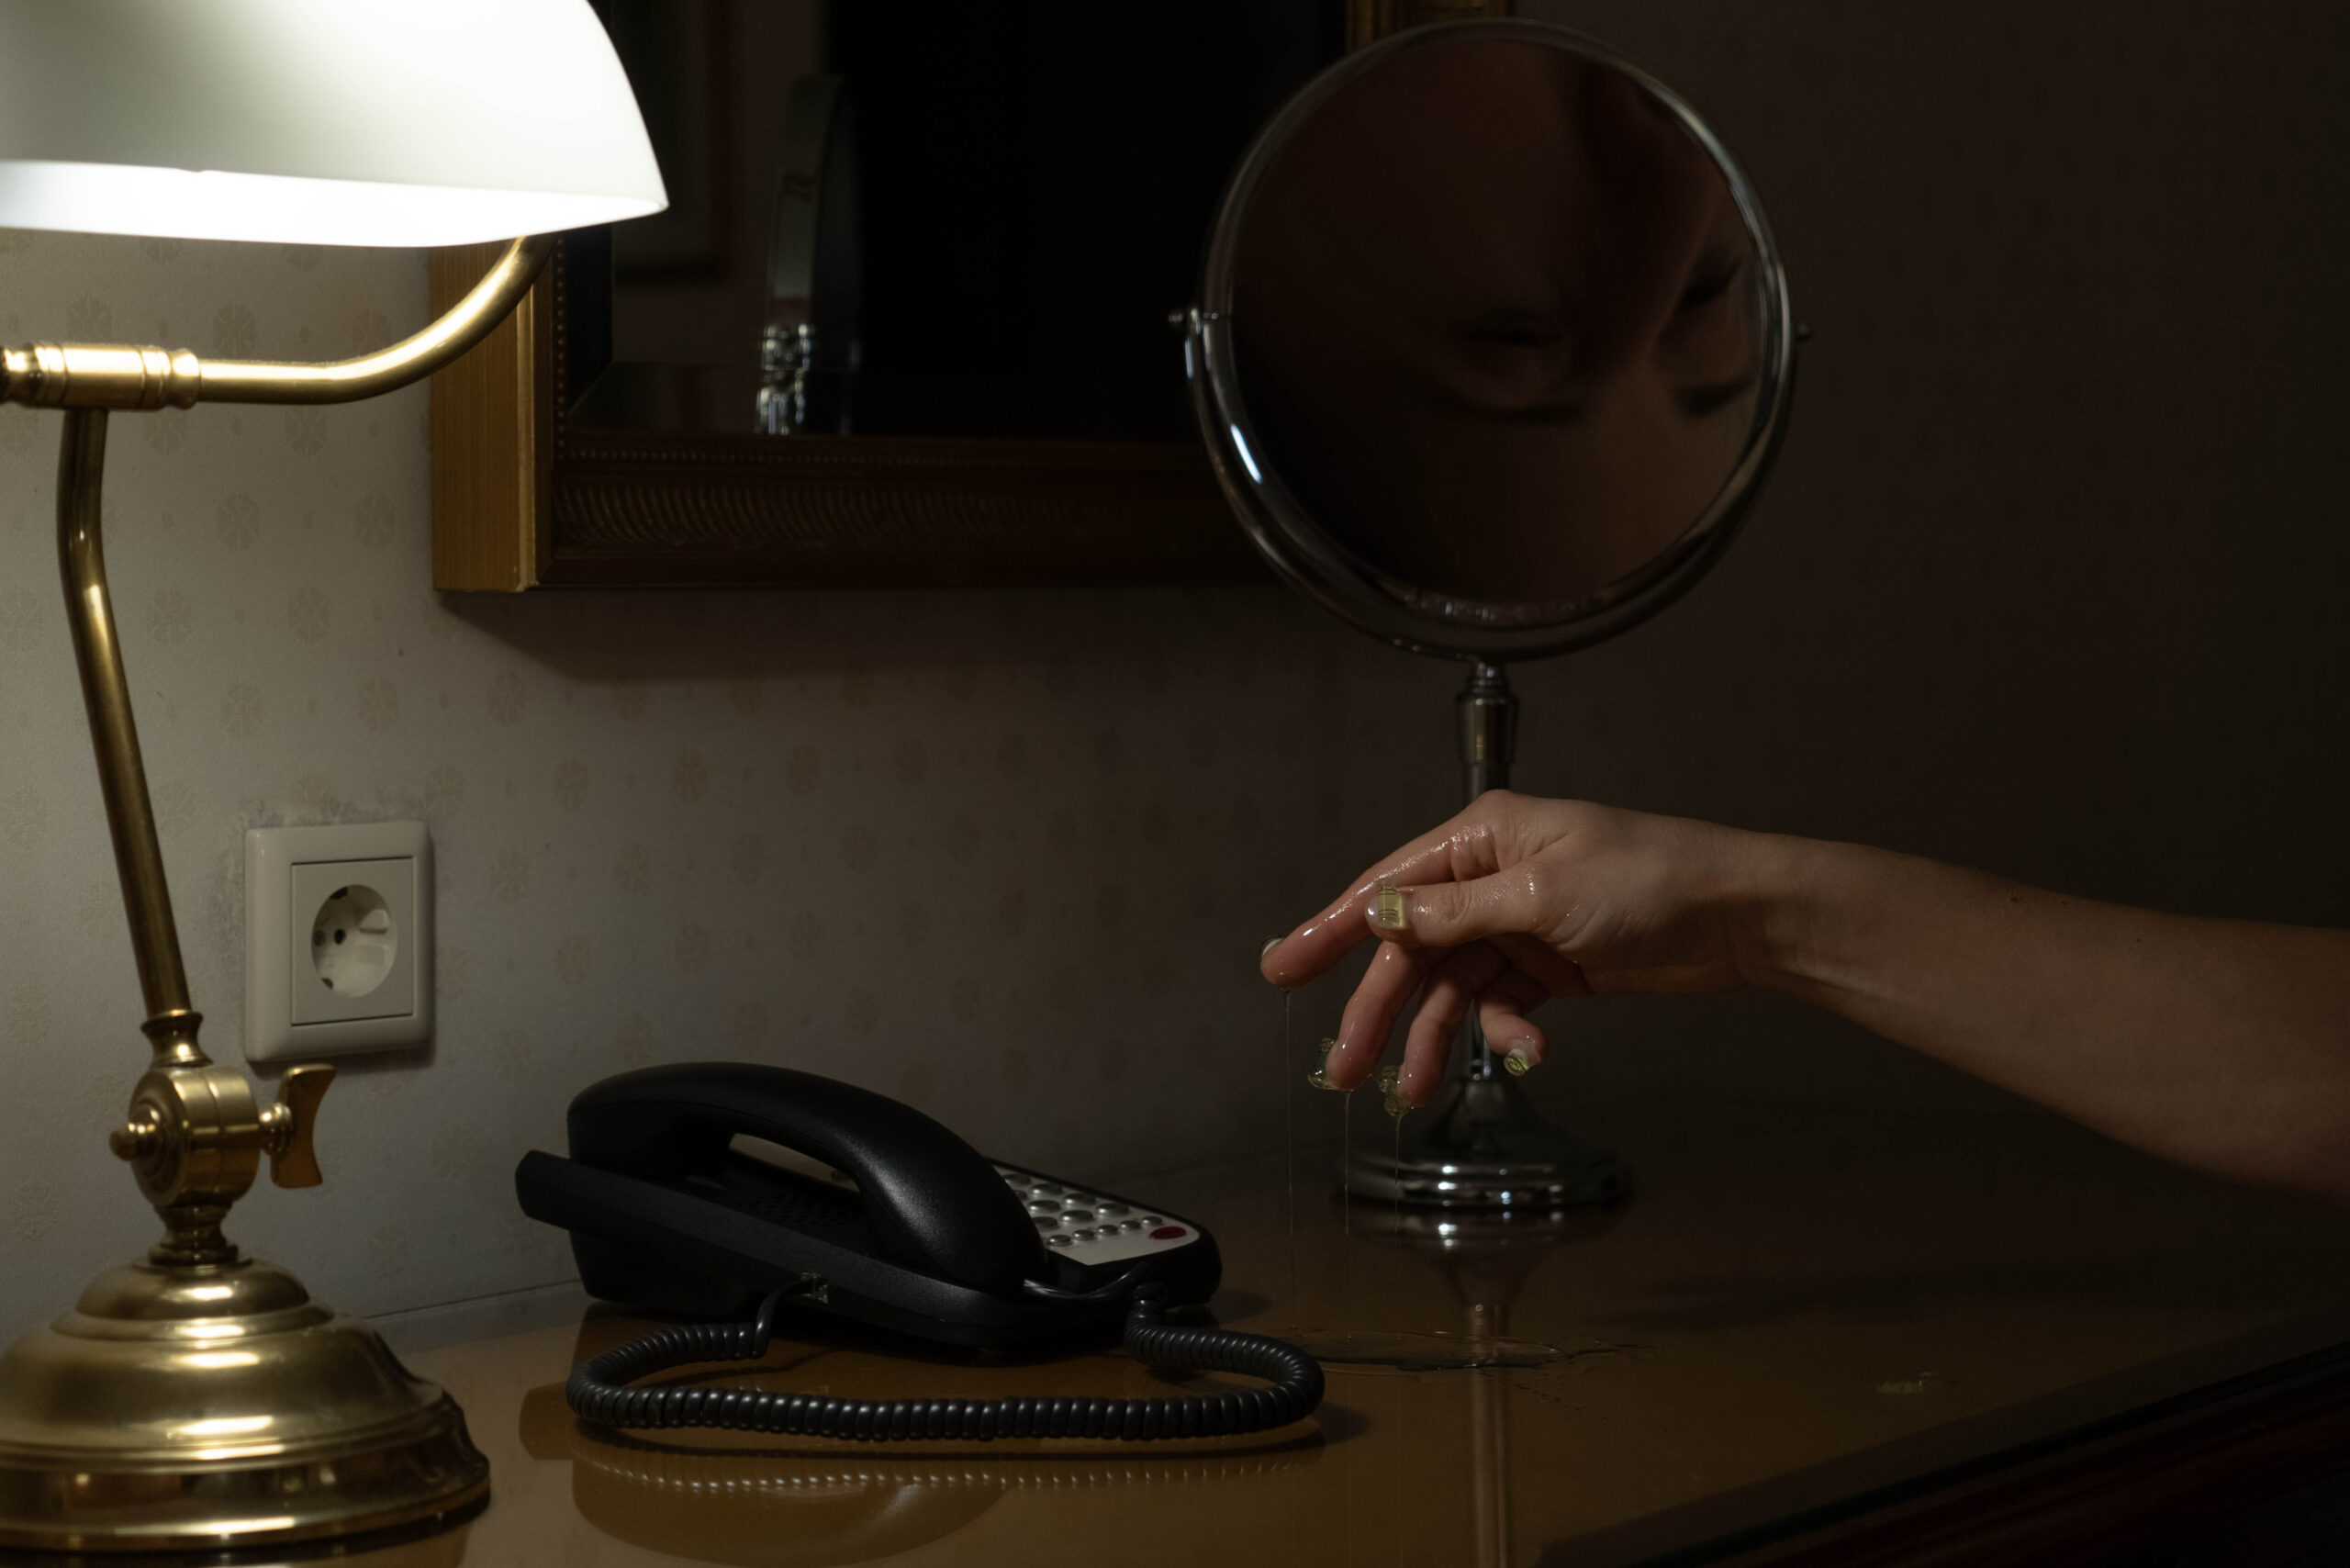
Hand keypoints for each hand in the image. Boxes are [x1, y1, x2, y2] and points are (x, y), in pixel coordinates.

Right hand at [1259, 792, 1773, 1104]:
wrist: (1740, 919)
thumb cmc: (1651, 882)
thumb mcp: (1543, 894)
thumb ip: (1454, 911)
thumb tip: (1378, 914)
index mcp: (1481, 840)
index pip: (1386, 888)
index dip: (1331, 930)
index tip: (1282, 971)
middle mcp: (1489, 878)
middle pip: (1411, 949)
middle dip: (1376, 1008)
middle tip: (1341, 1066)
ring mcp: (1518, 924)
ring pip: (1451, 988)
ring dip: (1434, 1037)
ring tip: (1410, 1089)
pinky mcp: (1549, 966)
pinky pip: (1501, 1005)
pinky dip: (1506, 1033)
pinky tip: (1528, 1051)